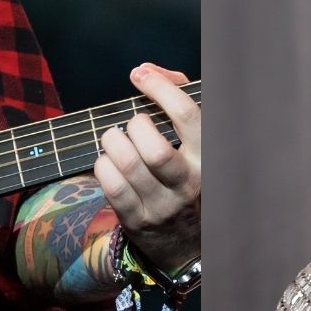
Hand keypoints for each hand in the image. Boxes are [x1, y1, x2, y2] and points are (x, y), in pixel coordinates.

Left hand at [92, 63, 199, 274]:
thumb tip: (145, 70)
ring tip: (114, 138)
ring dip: (113, 142)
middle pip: (155, 150)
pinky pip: (112, 187)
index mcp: (208, 156)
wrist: (189, 239)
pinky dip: (103, 165)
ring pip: (129, 166)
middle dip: (135, 126)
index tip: (140, 76)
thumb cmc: (187, 170)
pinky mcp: (138, 221)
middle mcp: (189, 182)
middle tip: (133, 124)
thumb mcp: (195, 135)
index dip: (160, 88)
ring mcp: (163, 205)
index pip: (187, 115)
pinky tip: (108, 161)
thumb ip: (177, 93)